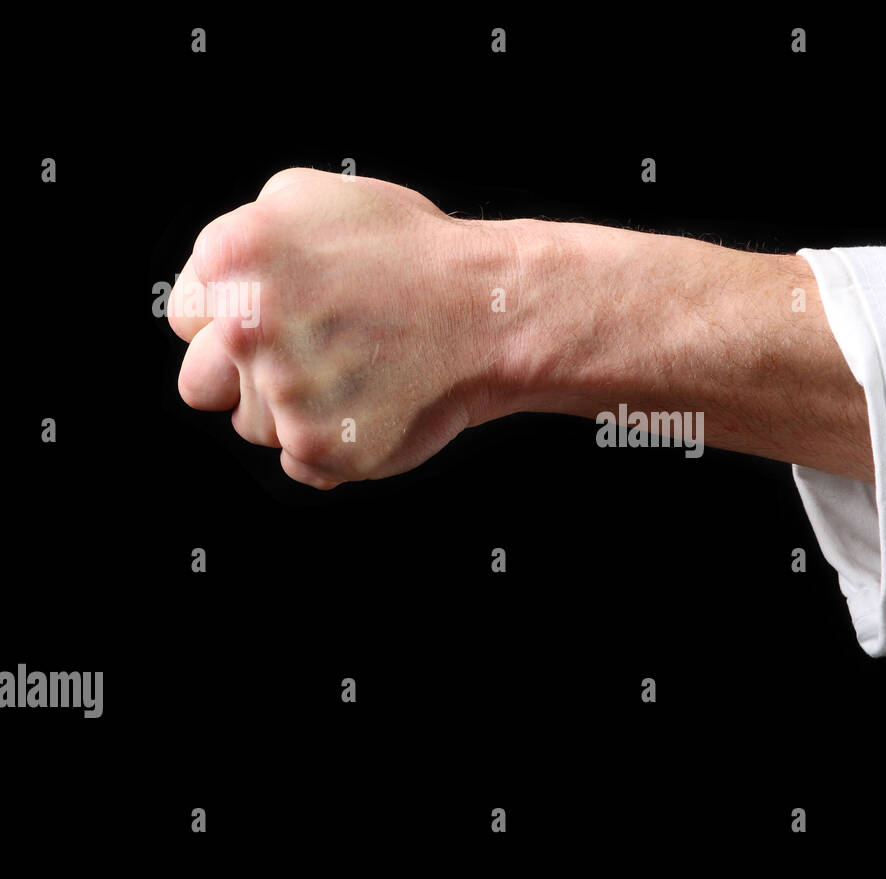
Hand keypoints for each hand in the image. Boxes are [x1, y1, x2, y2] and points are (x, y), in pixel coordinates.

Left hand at [168, 168, 872, 489]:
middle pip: (201, 384)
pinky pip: (299, 464)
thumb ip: (243, 241)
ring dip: (296, 413)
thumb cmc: (415, 254)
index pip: (184, 319)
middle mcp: (247, 324)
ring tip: (362, 377)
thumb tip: (207, 296)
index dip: (232, 324)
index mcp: (233, 257)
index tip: (285, 322)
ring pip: (252, 429)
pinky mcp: (322, 445)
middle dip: (248, 378)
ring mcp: (284, 390)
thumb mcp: (316, 201)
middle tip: (318, 359)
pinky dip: (337, 448)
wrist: (495, 311)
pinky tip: (378, 407)